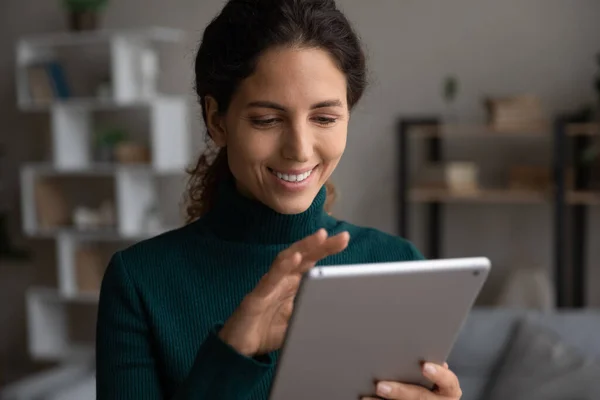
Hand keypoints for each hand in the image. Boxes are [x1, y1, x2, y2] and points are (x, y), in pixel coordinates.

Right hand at [218, 228, 349, 356]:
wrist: (240, 351)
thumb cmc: (267, 332)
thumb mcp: (298, 322)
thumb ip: (313, 312)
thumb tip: (337, 310)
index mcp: (292, 284)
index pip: (311, 262)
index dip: (326, 249)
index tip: (344, 239)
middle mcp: (281, 280)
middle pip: (302, 256)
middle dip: (321, 245)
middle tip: (342, 236)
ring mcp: (268, 286)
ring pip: (286, 260)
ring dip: (303, 247)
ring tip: (320, 237)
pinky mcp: (256, 297)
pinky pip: (270, 279)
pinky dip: (282, 267)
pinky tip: (294, 258)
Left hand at [362, 362, 461, 399]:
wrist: (424, 397)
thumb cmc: (430, 379)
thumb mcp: (435, 373)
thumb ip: (429, 364)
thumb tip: (413, 342)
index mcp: (448, 389)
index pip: (449, 382)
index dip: (438, 374)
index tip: (425, 366)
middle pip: (421, 398)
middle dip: (400, 392)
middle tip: (380, 386)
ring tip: (366, 397)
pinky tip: (365, 399)